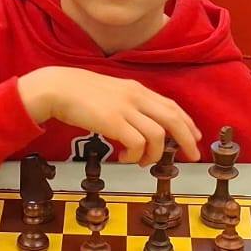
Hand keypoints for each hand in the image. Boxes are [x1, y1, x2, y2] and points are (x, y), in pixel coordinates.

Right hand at [18, 67, 203, 165]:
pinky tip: (123, 158)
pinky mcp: (113, 122)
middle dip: (186, 139)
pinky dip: (135, 156)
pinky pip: (137, 144)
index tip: (194, 136)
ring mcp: (125, 108)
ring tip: (141, 162)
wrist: (56, 88)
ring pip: (158, 135)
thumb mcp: (111, 94)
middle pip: (172, 118)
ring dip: (154, 154)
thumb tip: (140, 125)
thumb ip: (128, 105)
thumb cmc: (78, 93)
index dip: (186, 122)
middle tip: (191, 156)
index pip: (170, 105)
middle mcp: (135, 96)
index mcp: (136, 89)